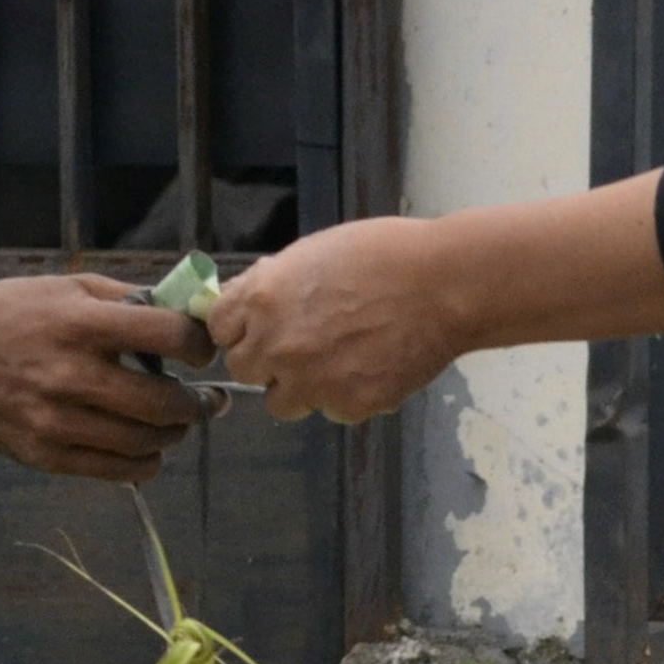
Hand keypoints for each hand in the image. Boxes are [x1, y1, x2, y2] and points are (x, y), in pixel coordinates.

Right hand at [0, 276, 210, 482]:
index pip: (167, 336)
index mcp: (79, 324)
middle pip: (163, 402)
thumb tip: (186, 312)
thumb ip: (126, 300)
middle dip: (197, 403)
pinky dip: (146, 463)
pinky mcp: (46, 455)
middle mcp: (69, 375)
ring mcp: (56, 421)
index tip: (201, 349)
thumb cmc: (9, 316)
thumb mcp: (65, 287)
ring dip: (175, 433)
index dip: (199, 344)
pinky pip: (116, 471)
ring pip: (145, 441)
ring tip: (178, 421)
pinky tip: (151, 448)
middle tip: (207, 400)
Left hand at [208, 180, 663, 419]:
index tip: (258, 327)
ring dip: (300, 387)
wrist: (445, 285)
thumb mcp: (314, 252)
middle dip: (267, 360)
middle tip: (302, 345)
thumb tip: (252, 298)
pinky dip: (346, 396)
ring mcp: (311, 381)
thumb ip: (275, 282)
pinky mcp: (348, 406)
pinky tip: (372, 368)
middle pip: (243, 369)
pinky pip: (331, 411)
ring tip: (339, 362)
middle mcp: (276, 345)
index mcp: (262, 299)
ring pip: (281, 402)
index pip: (217, 329)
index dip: (239, 328)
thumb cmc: (386, 254)